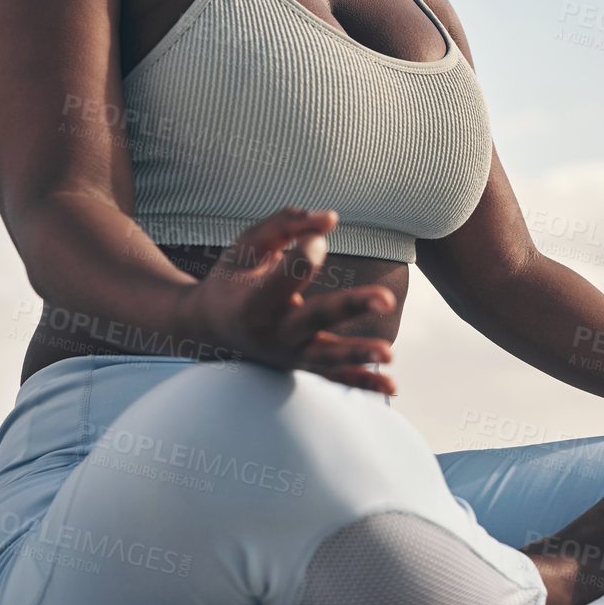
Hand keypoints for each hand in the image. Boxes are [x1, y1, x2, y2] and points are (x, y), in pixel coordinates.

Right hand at [173, 207, 397, 392]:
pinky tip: (393, 386)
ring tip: (389, 354)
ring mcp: (288, 355)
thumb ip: (285, 224)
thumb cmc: (233, 277)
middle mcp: (272, 333)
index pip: (287, 275)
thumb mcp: (248, 245)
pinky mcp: (302, 366)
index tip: (316, 233)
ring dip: (359, 356)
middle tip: (387, 298)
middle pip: (315, 319)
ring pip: (327, 358)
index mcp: (253, 303)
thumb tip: (331, 218)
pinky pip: (334, 378)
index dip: (306, 251)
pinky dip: (362, 382)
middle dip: (351, 308)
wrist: (210, 327)